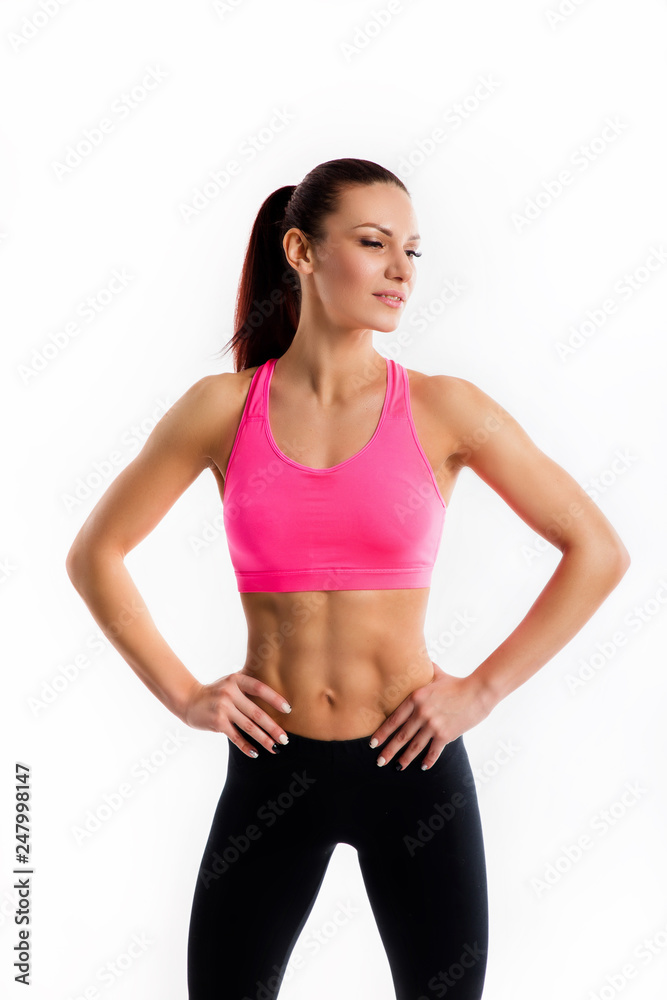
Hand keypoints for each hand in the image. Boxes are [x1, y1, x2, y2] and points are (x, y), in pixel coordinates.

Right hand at [180, 671, 291, 757]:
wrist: (188, 700)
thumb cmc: (215, 693)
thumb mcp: (229, 683)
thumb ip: (246, 688)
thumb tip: (272, 698)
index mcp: (236, 680)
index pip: (260, 689)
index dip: (275, 699)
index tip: (288, 710)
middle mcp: (230, 692)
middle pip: (257, 712)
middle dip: (272, 727)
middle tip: (285, 738)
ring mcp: (223, 707)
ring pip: (248, 726)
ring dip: (263, 739)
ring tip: (275, 747)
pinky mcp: (217, 721)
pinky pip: (235, 736)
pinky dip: (246, 746)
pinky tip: (255, 753)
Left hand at [368, 662, 493, 770]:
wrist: (478, 691)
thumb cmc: (457, 682)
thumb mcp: (437, 674)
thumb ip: (424, 671)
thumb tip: (417, 658)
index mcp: (415, 698)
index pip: (393, 719)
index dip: (382, 733)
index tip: (373, 743)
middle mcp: (421, 713)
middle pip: (401, 736)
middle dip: (388, 750)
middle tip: (379, 761)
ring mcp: (433, 725)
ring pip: (415, 746)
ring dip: (405, 758)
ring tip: (397, 766)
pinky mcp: (446, 734)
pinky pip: (433, 751)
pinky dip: (428, 760)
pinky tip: (423, 767)